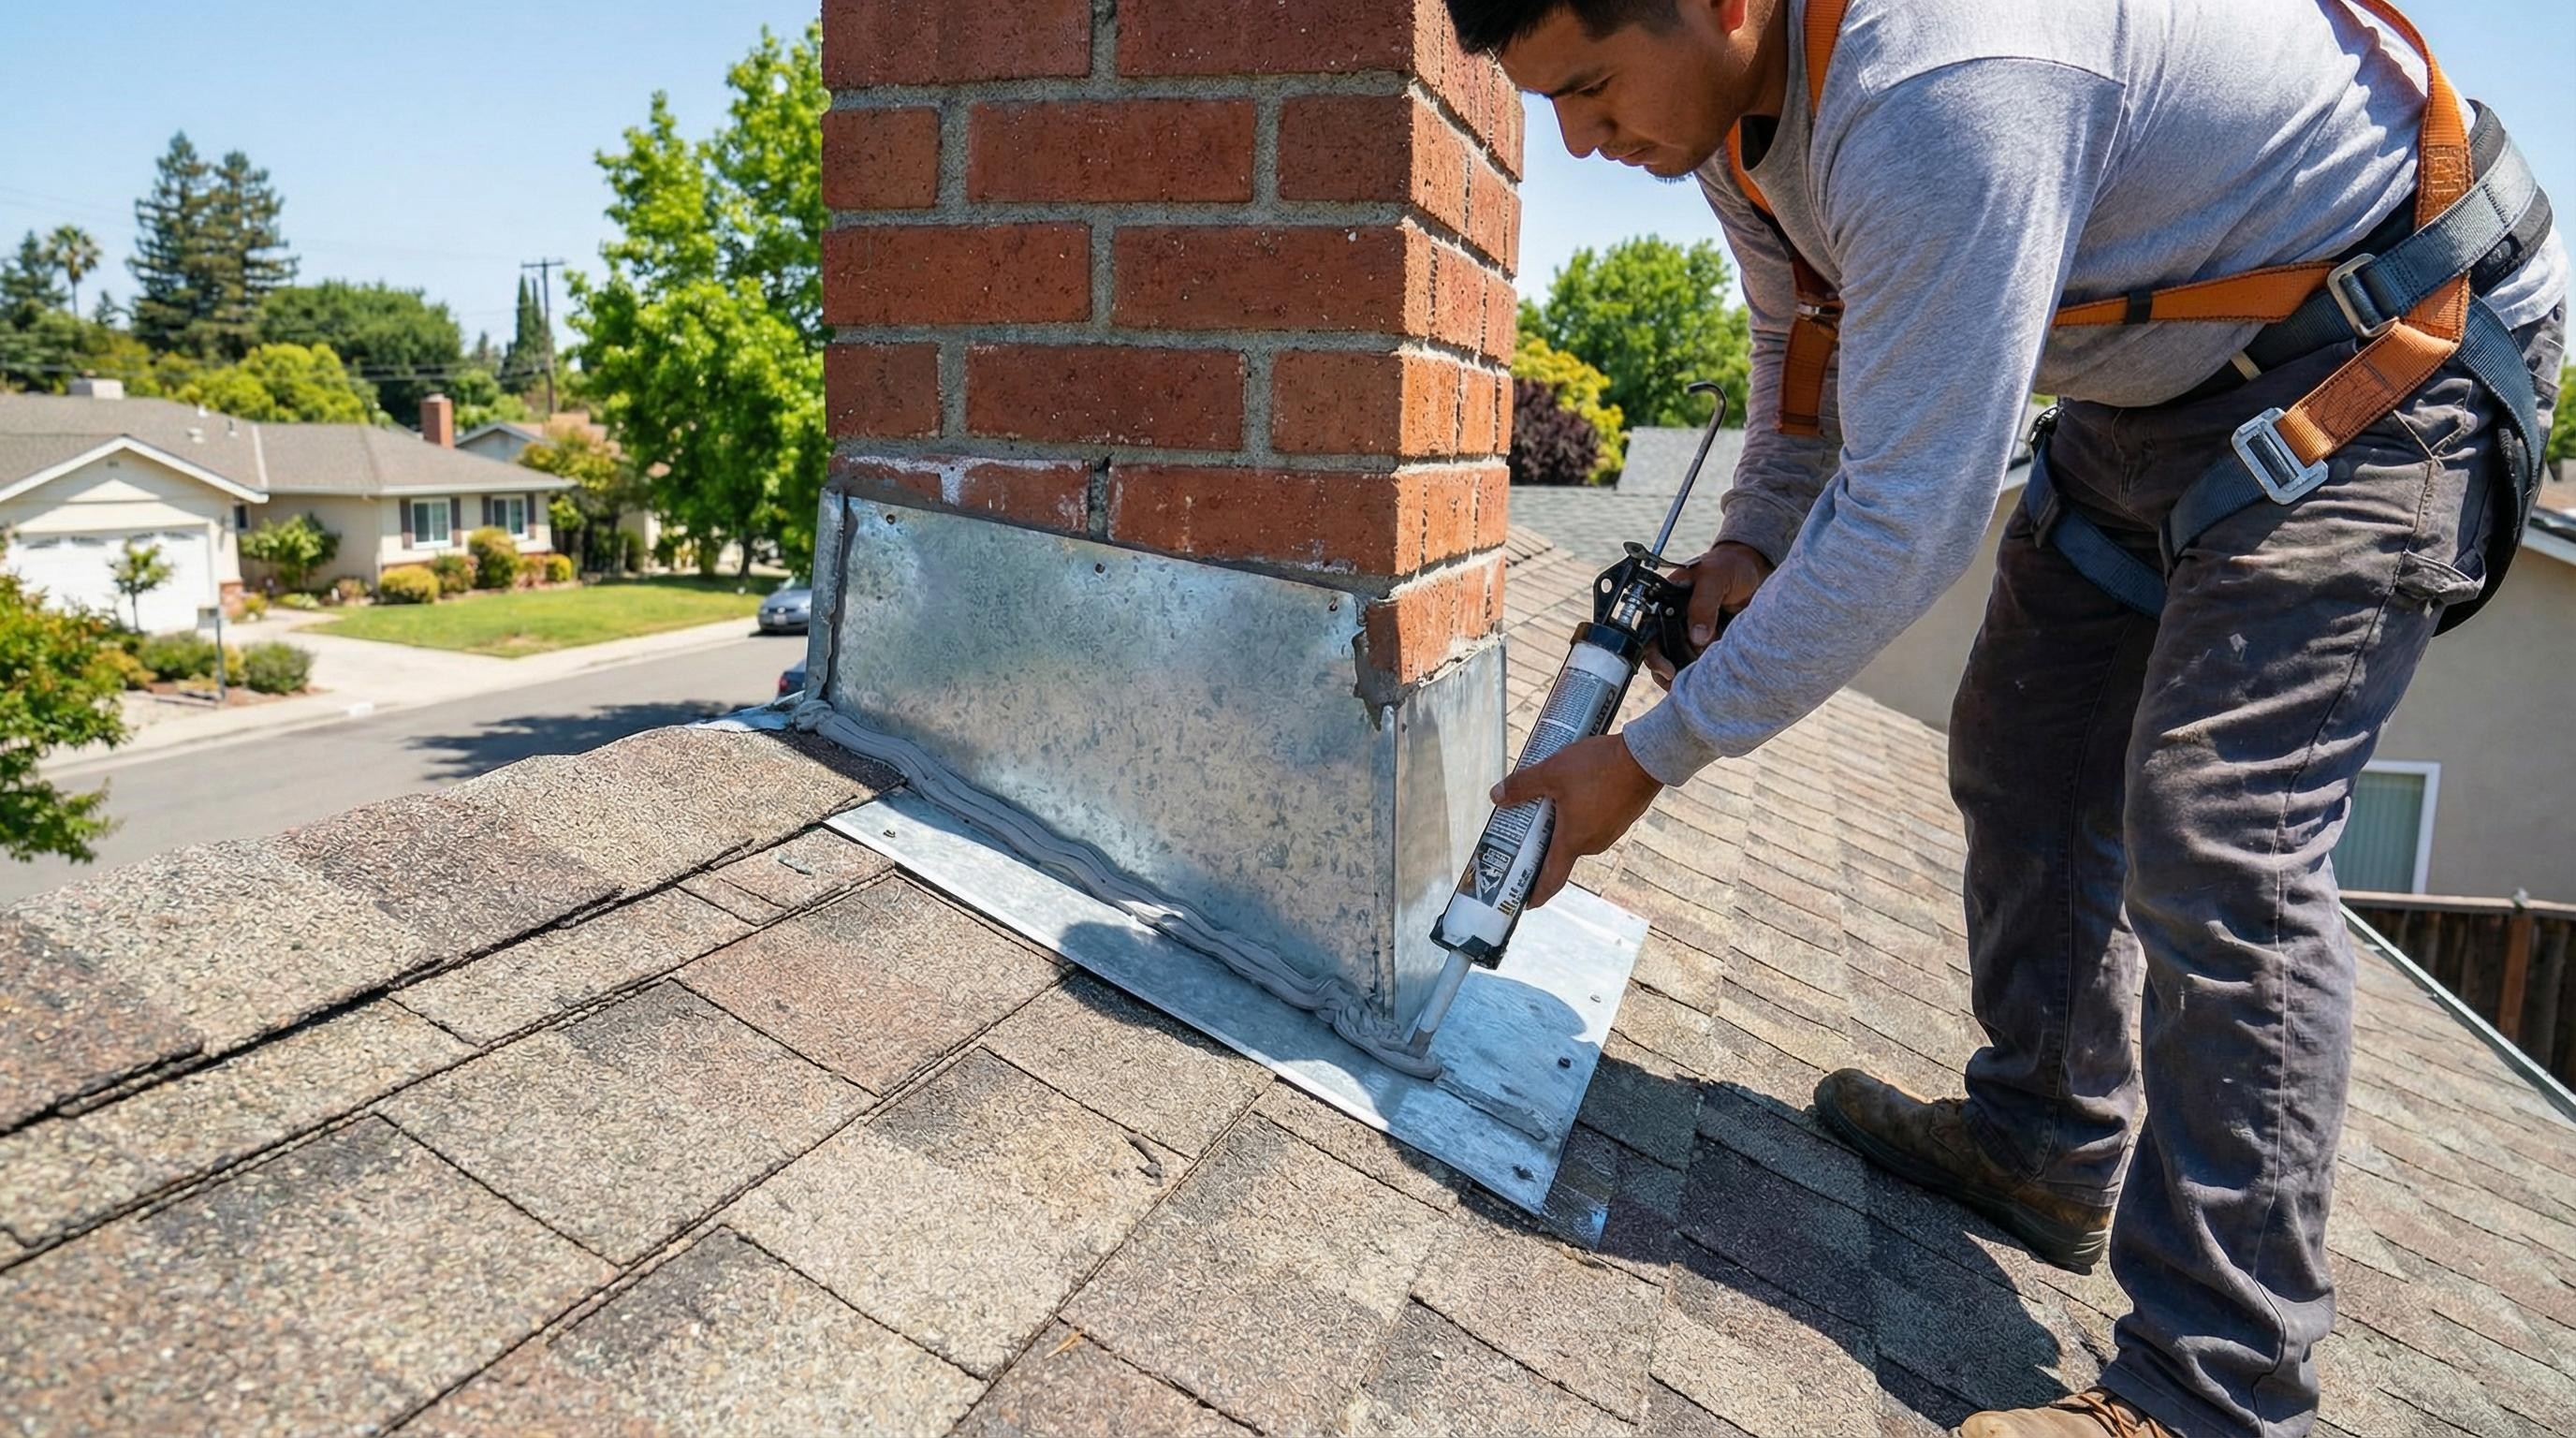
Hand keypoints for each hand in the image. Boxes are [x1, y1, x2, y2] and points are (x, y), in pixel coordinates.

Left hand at [1489, 733, 1663, 910]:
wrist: (1646, 757)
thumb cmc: (1598, 768)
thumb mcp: (1551, 772)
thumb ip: (1522, 785)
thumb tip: (1496, 796)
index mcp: (1573, 841)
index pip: (1552, 879)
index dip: (1537, 893)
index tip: (1525, 902)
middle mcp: (1593, 844)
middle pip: (1562, 853)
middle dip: (1543, 847)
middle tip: (1524, 835)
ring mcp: (1611, 832)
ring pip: (1580, 835)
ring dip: (1563, 827)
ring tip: (1547, 808)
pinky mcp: (1622, 818)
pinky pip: (1595, 823)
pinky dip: (1582, 816)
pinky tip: (1576, 794)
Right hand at [1648, 541, 1774, 690]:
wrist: (1754, 568)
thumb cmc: (1729, 565)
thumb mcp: (1714, 579)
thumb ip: (1703, 605)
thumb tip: (1697, 638)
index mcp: (1667, 599)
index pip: (1650, 630)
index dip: (1654, 652)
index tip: (1667, 669)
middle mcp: (1675, 617)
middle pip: (1661, 649)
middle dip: (1668, 669)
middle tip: (1680, 681)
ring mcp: (1691, 629)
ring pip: (1679, 658)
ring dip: (1685, 671)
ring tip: (1696, 681)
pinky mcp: (1708, 638)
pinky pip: (1699, 659)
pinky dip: (1702, 669)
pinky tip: (1708, 675)